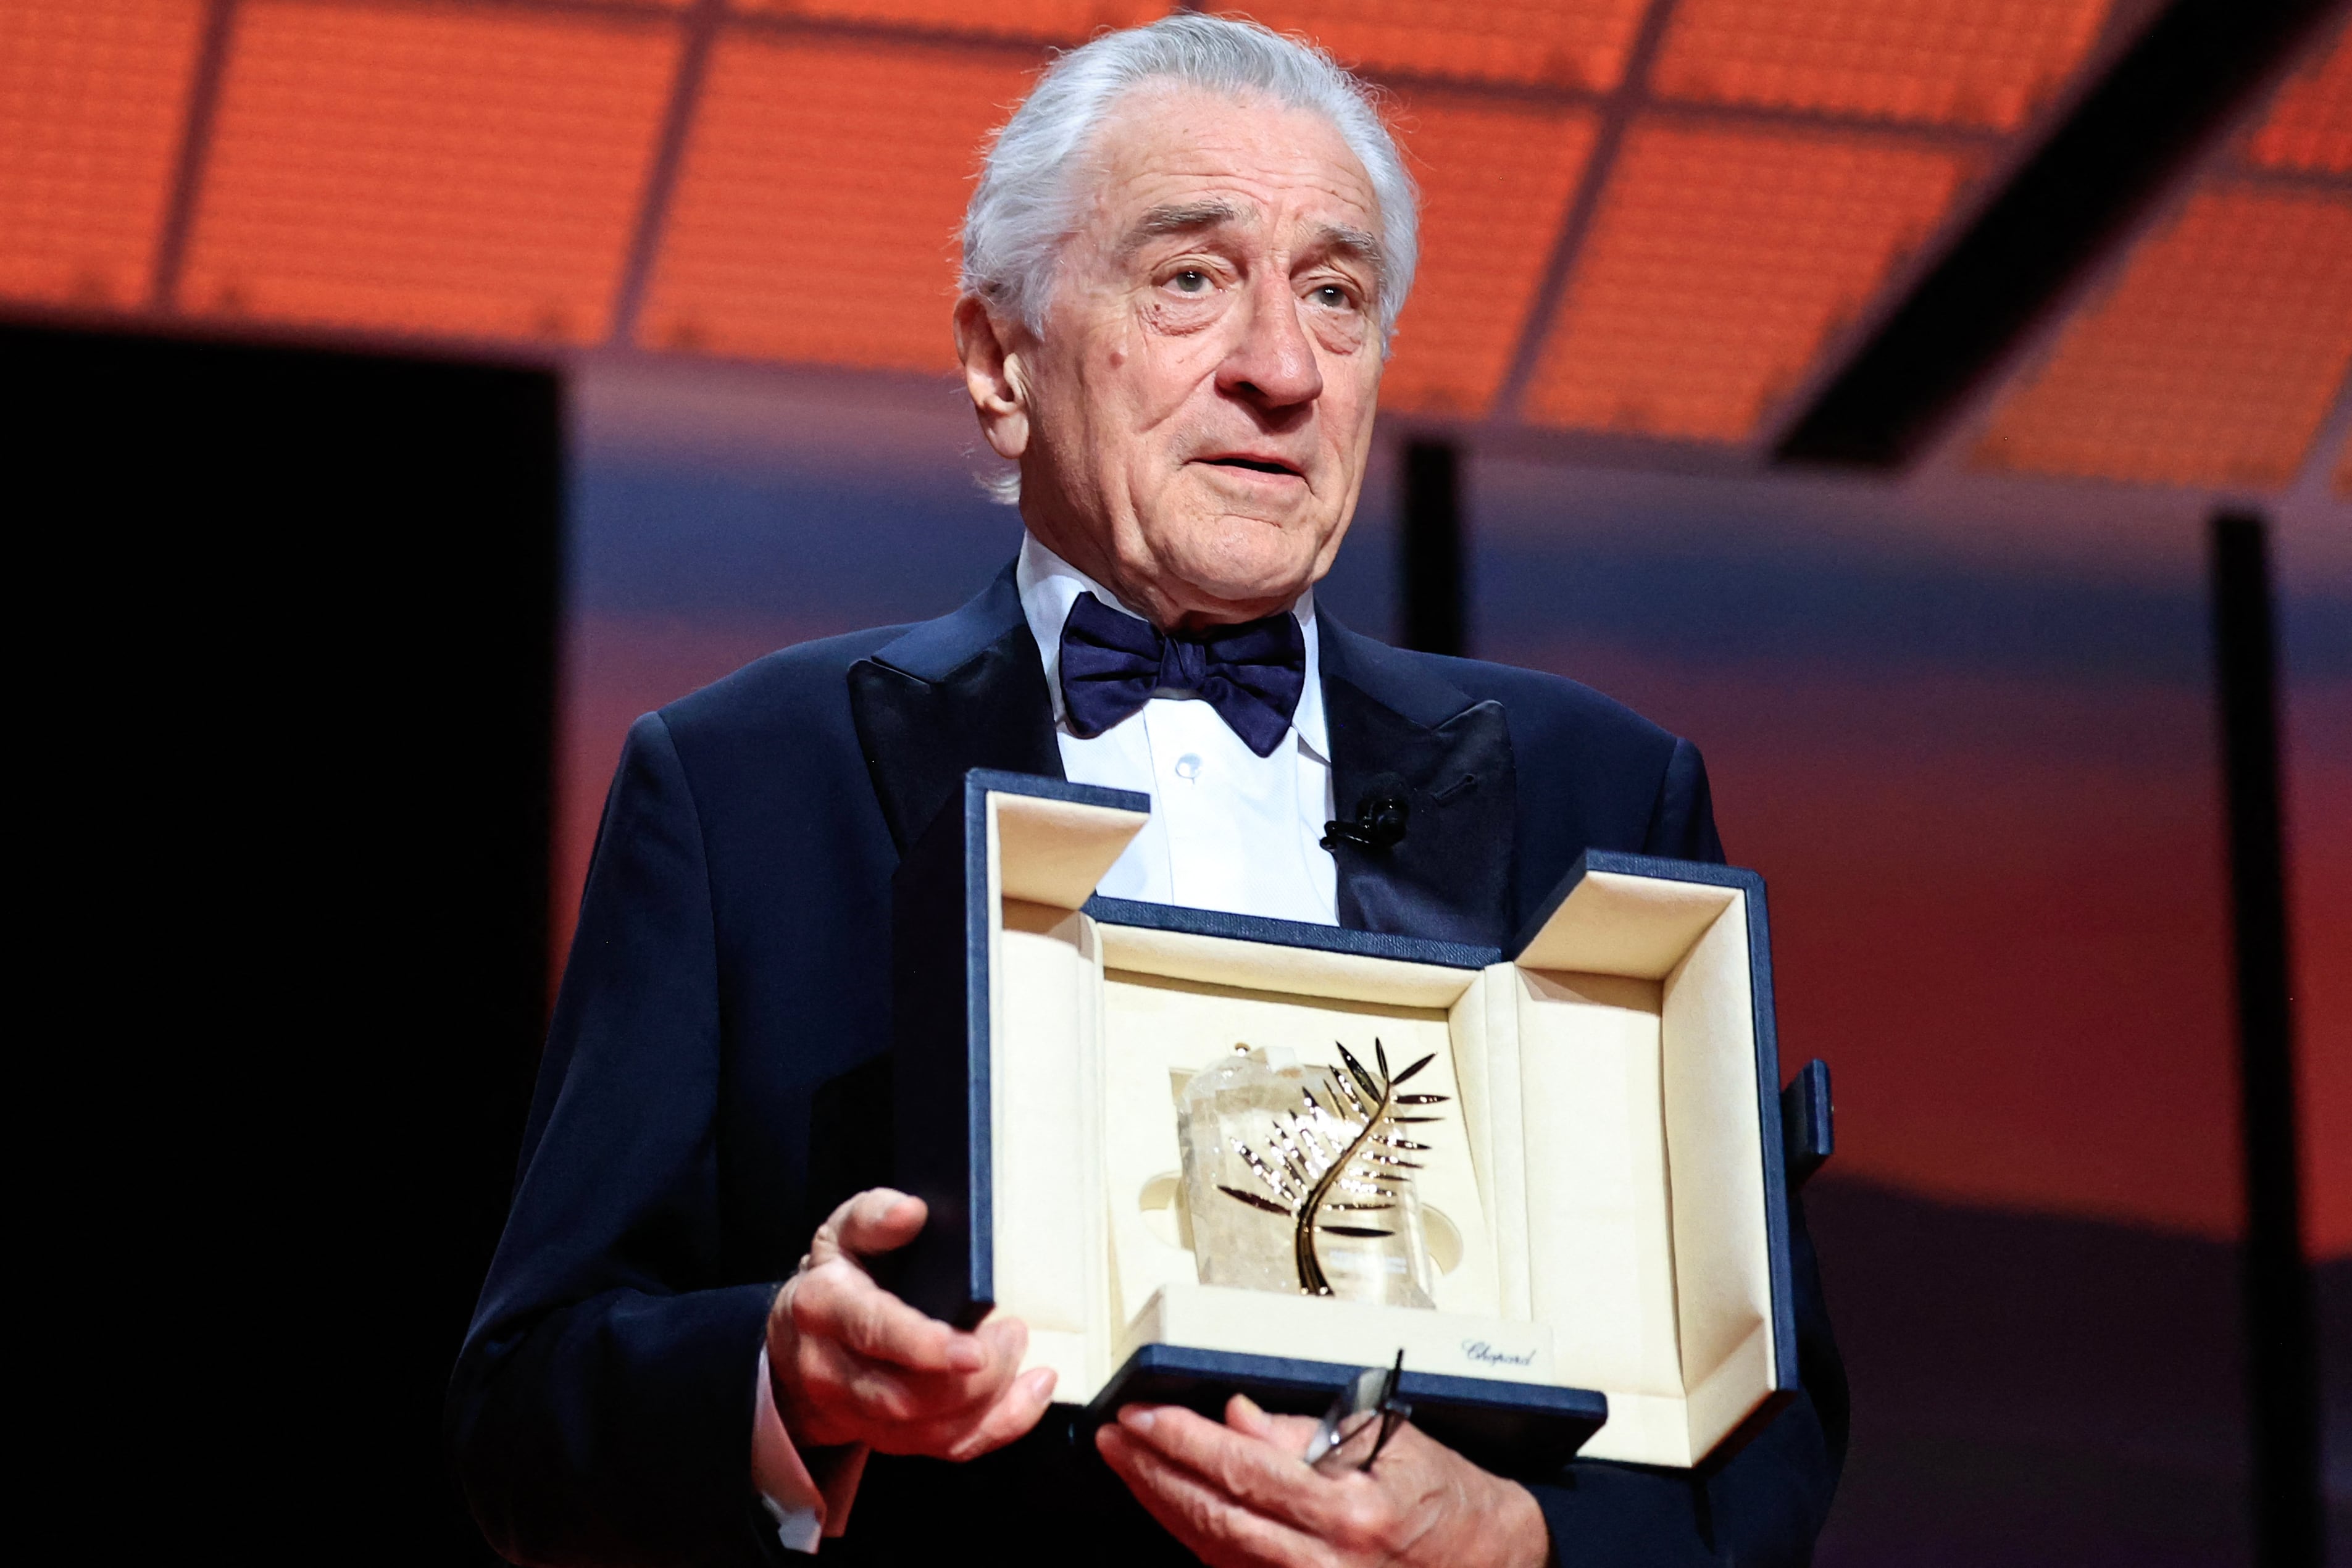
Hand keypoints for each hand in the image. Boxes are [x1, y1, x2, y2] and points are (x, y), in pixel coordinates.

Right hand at [766, 1187, 1056, 1458]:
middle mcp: (832, 1371)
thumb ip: (873, 1216)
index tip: (976, 1348)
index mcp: (824, 1308)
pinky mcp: (887, 1437)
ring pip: (931, 1431)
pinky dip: (998, 1426)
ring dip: (992, 1401)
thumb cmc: (835, 1277)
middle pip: (907, 1397)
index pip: (873, 1332)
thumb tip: (910, 1211)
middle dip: (975, 1378)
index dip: (925, 1345)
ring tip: (1022, 1354)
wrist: (798, 1341)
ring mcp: (857, 1413)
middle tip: (1012, 1332)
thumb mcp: (841, 1233)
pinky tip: (1031, 1392)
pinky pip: (947, 1447)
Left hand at [1097, 1393, 1549, 1567]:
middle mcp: (1321, 1562)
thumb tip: (1238, 1418)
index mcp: (1344, 1513)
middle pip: (1211, 1515)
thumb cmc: (1447, 1500)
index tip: (1143, 1415)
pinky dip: (1192, 1536)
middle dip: (1152, 1472)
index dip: (1182, 1440)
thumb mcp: (1388, 1443)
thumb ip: (1306, 1433)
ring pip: (1211, 1548)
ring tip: (1126, 1464)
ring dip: (1160, 1504)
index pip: (1240, 1469)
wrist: (1493, 1560)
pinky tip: (1169, 1507)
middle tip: (1114, 1437)